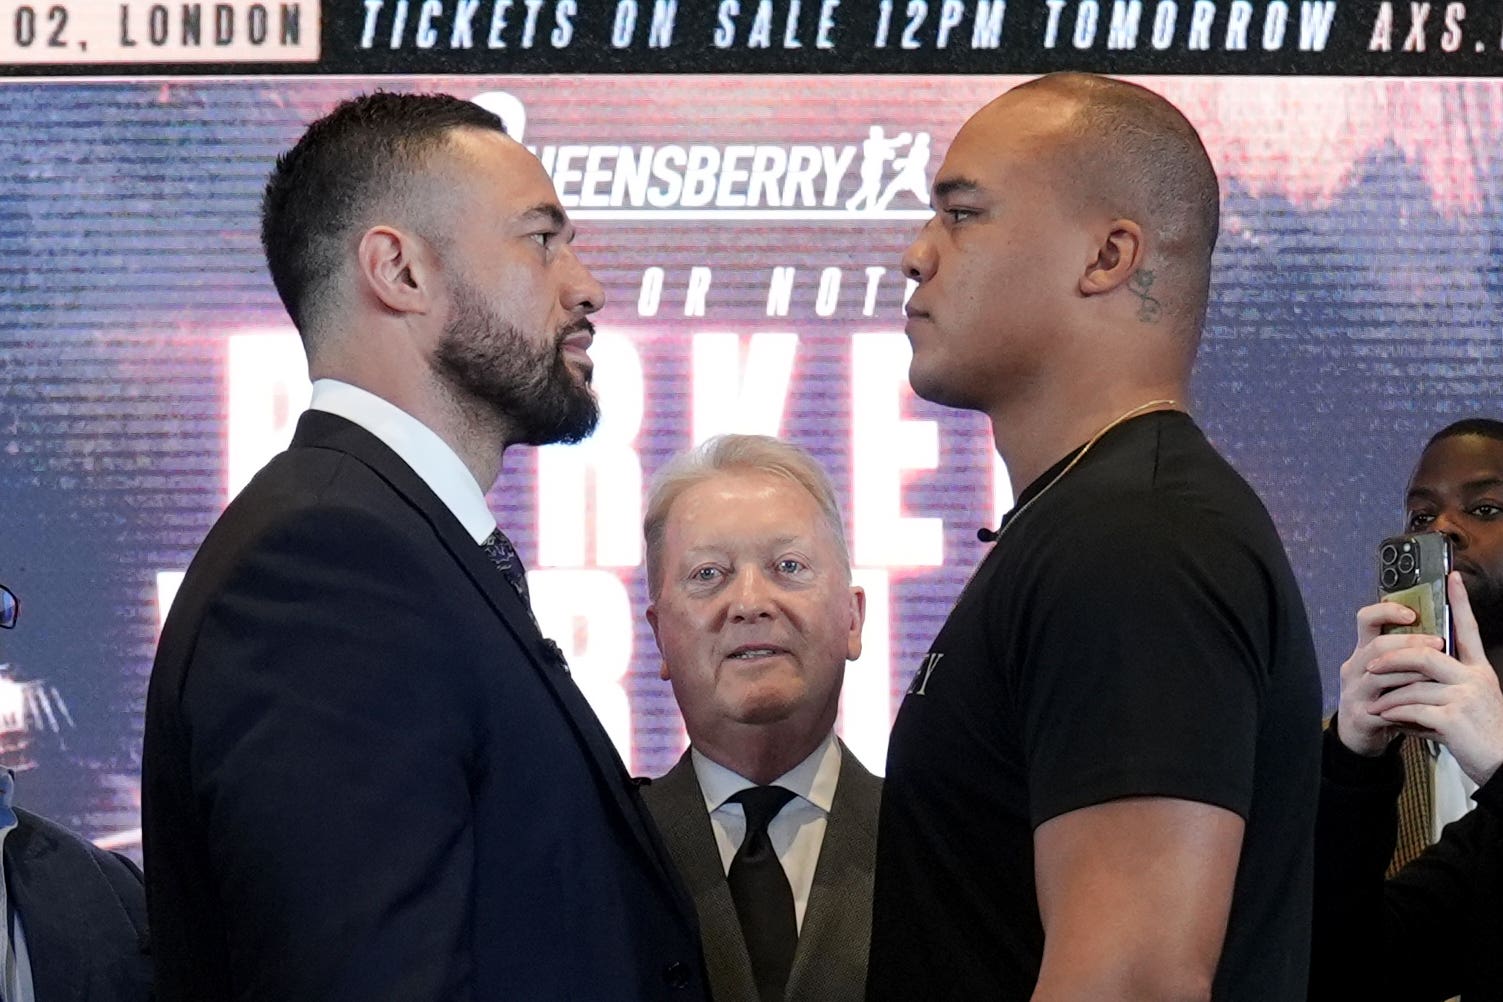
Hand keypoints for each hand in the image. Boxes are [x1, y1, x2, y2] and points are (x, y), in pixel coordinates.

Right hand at [1336, 600, 1443, 756]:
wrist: (1358, 735)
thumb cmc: (1381, 698)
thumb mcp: (1387, 671)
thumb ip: (1405, 653)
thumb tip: (1442, 630)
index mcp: (1363, 651)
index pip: (1366, 619)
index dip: (1387, 611)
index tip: (1412, 613)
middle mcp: (1355, 667)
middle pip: (1377, 645)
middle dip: (1410, 642)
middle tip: (1440, 642)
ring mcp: (1355, 691)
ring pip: (1381, 675)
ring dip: (1412, 671)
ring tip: (1438, 671)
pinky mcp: (1361, 715)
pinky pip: (1385, 705)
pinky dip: (1407, 701)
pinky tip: (1425, 700)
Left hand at [1368, 572, 1502, 786]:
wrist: (1502, 768)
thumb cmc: (1481, 737)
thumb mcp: (1470, 704)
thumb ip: (1445, 686)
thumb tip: (1409, 680)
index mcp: (1479, 671)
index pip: (1469, 630)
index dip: (1461, 603)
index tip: (1452, 577)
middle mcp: (1474, 678)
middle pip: (1425, 654)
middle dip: (1392, 659)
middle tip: (1369, 666)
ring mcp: (1465, 697)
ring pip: (1413, 684)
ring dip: (1388, 697)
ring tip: (1376, 707)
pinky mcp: (1454, 718)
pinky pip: (1412, 708)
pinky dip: (1395, 714)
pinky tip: (1389, 722)